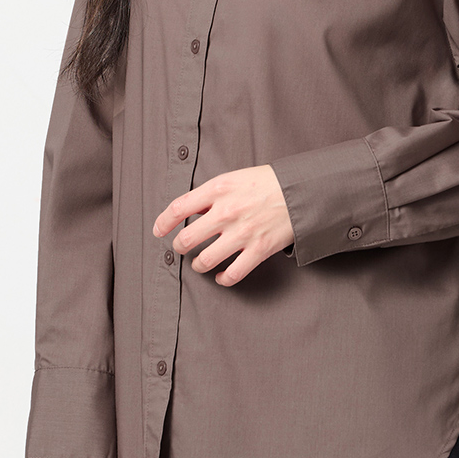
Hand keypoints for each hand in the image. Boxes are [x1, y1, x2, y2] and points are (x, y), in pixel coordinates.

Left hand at [153, 164, 294, 286]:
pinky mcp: (258, 250)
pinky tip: (221, 276)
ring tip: (199, 263)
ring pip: (204, 261)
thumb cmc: (266, 183)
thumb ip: (211, 194)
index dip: (163, 222)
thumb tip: (191, 211)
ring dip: (197, 265)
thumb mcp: (234, 178)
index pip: (178, 208)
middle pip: (186, 239)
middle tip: (181, 248)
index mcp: (218, 189)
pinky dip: (222, 279)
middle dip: (179, 247)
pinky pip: (232, 274)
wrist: (300, 191)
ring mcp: (242, 233)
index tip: (158, 230)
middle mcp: (226, 212)